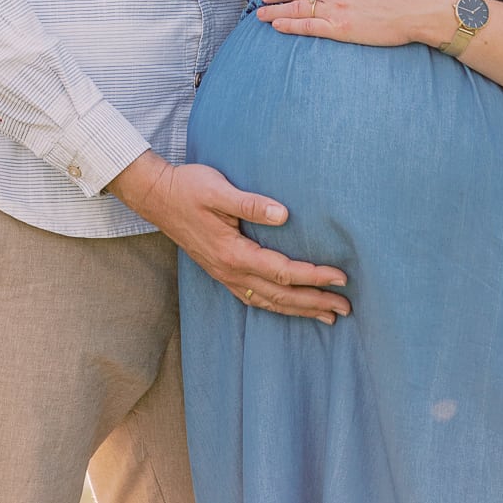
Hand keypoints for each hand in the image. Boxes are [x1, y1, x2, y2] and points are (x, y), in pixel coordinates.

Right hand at [107, 152, 350, 321]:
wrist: (156, 197)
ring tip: (327, 316)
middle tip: (346, 307)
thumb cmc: (188, 187)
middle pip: (281, 296)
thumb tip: (285, 215)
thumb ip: (251, 203)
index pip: (283, 272)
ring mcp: (224, 275)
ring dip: (299, 310)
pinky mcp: (221, 271)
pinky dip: (277, 307)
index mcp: (233, 253)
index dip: (314, 276)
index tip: (342, 277)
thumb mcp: (218, 189)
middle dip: (315, 302)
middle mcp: (230, 271)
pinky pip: (254, 298)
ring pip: (268, 303)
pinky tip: (288, 307)